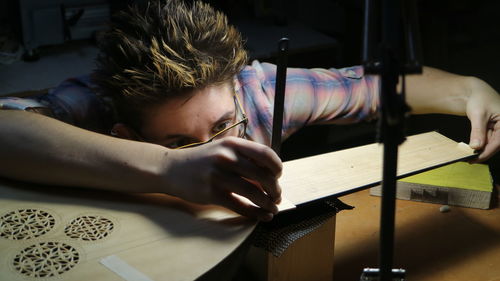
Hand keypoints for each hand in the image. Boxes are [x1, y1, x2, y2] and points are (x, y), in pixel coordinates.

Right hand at [159, 137, 281, 220]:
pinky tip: (261, 216)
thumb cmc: (201, 160)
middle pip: (263, 176)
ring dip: (268, 203)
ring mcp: (218, 176)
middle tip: (277, 196)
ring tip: (273, 208)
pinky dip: (254, 213)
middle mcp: (227, 158)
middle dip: (275, 189)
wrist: (170, 169)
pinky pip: (239, 206)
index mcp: (232, 144)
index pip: (265, 154)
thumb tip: (270, 173)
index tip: (278, 175)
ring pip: (254, 193)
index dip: (277, 167)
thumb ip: (243, 156)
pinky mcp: (211, 194)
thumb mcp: (221, 148)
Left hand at [466, 78, 499, 161]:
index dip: (487, 151)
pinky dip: (480, 144)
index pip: (498, 142)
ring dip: (481, 150)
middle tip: (469, 160)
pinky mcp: (494, 129)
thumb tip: (476, 146)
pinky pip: (488, 140)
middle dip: (483, 153)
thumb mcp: (477, 114)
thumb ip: (477, 131)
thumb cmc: (479, 98)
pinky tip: (471, 149)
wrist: (474, 92)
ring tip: (468, 156)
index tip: (475, 158)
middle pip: (496, 144)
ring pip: (491, 144)